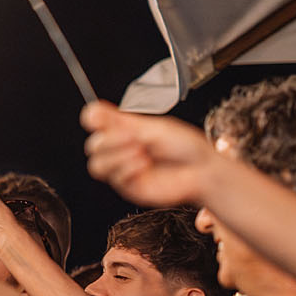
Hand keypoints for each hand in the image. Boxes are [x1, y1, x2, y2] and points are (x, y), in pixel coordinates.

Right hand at [80, 103, 216, 208]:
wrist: (202, 170)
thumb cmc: (186, 147)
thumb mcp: (152, 126)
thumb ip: (119, 120)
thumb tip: (93, 109)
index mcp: (126, 130)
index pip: (95, 121)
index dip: (93, 119)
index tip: (99, 118)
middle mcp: (122, 149)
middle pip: (94, 145)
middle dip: (111, 140)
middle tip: (133, 137)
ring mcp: (124, 168)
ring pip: (97, 165)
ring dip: (118, 156)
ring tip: (141, 152)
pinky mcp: (129, 186)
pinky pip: (114, 178)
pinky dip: (128, 168)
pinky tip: (144, 164)